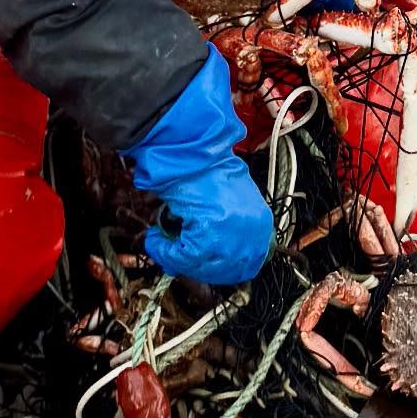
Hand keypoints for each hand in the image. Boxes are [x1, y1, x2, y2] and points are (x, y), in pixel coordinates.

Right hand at [126, 46, 273, 284]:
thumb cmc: (205, 165)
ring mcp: (232, 238)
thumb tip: (207, 250)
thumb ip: (226, 226)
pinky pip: (184, 257)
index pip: (247, 264)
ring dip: (178, 259)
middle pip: (224, 270)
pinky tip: (156, 238)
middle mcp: (251, 234)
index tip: (197, 262)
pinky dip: (166, 251)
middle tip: (176, 257)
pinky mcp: (209, 237)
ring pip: (203, 267)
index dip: (219, 267)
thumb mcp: (228, 197)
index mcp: (261, 224)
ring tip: (162, 242)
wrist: (190, 146)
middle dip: (197, 266)